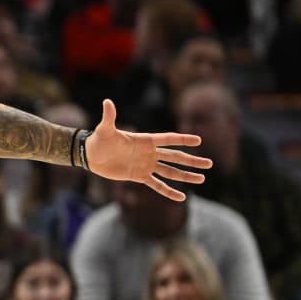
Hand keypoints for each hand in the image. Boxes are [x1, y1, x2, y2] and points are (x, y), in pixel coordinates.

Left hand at [83, 99, 211, 200]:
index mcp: (145, 140)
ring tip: (202, 178)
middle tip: (209, 164)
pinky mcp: (139, 176)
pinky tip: (181, 198)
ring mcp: (146, 165)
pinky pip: (157, 185)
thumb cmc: (98, 140)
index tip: (198, 140)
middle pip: (175, 157)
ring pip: (170, 171)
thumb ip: (109, 117)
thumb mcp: (105, 130)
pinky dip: (168, 191)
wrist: (91, 156)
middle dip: (192, 160)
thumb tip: (106, 101)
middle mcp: (149, 153)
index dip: (182, 140)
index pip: (168, 139)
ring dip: (186, 176)